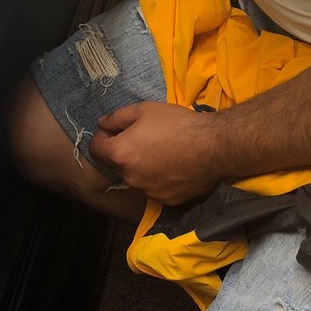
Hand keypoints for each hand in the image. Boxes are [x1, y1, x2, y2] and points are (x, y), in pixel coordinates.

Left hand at [88, 102, 226, 203]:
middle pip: (115, 163)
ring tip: (160, 150)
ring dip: (139, 165)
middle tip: (141, 136)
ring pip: (135, 176)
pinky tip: (172, 164)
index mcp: (120, 155)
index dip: (101, 137)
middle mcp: (130, 178)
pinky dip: (156, 177)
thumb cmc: (177, 124)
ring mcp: (148, 192)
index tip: (113, 130)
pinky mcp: (166, 200)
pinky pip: (153, 187)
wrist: (214, 147)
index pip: (95, 150)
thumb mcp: (143, 110)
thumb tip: (102, 124)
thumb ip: (116, 118)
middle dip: (122, 150)